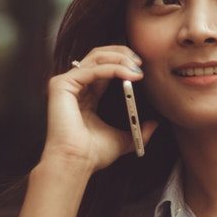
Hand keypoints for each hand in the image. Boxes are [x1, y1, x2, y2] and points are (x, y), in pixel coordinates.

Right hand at [41, 46, 157, 171]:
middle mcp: (75, 86)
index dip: (123, 62)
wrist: (76, 163)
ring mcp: (66, 84)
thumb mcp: (123, 139)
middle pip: (99, 56)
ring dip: (120, 59)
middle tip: (140, 62)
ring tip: (137, 68)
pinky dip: (112, 69)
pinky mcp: (61, 85)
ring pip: (96, 58)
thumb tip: (155, 124)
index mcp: (86, 95)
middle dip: (122, 54)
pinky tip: (128, 74)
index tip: (142, 67)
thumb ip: (137, 130)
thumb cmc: (92, 154)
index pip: (104, 67)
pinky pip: (92, 69)